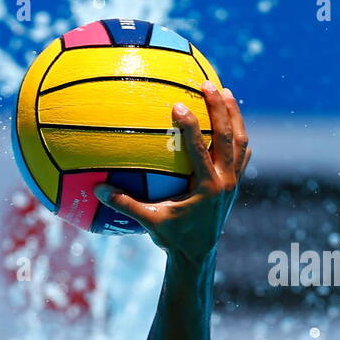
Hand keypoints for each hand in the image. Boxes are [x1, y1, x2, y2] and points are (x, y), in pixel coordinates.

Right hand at [95, 82, 249, 265]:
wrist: (198, 256)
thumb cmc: (172, 239)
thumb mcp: (148, 222)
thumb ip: (125, 204)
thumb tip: (96, 189)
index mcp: (206, 187)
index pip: (198, 149)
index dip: (189, 126)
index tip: (178, 104)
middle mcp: (224, 182)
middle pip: (227, 137)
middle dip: (220, 108)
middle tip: (209, 84)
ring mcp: (233, 182)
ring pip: (240, 141)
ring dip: (234, 116)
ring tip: (225, 92)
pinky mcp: (235, 184)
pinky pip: (242, 155)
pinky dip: (238, 137)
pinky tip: (232, 124)